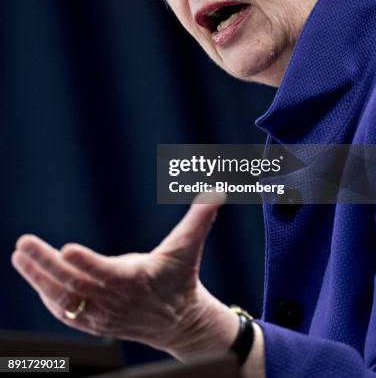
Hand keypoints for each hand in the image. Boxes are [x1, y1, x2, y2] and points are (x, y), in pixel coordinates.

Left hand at [11, 192, 237, 357]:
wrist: (178, 322)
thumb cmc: (180, 278)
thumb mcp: (189, 247)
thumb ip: (200, 218)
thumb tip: (217, 191)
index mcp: (136, 280)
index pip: (108, 273)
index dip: (87, 262)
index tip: (67, 248)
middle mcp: (115, 301)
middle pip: (75, 285)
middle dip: (46, 264)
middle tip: (24, 244)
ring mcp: (101, 314)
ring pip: (64, 299)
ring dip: (38, 277)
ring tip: (20, 255)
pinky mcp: (93, 322)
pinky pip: (63, 310)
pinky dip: (46, 293)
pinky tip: (32, 274)